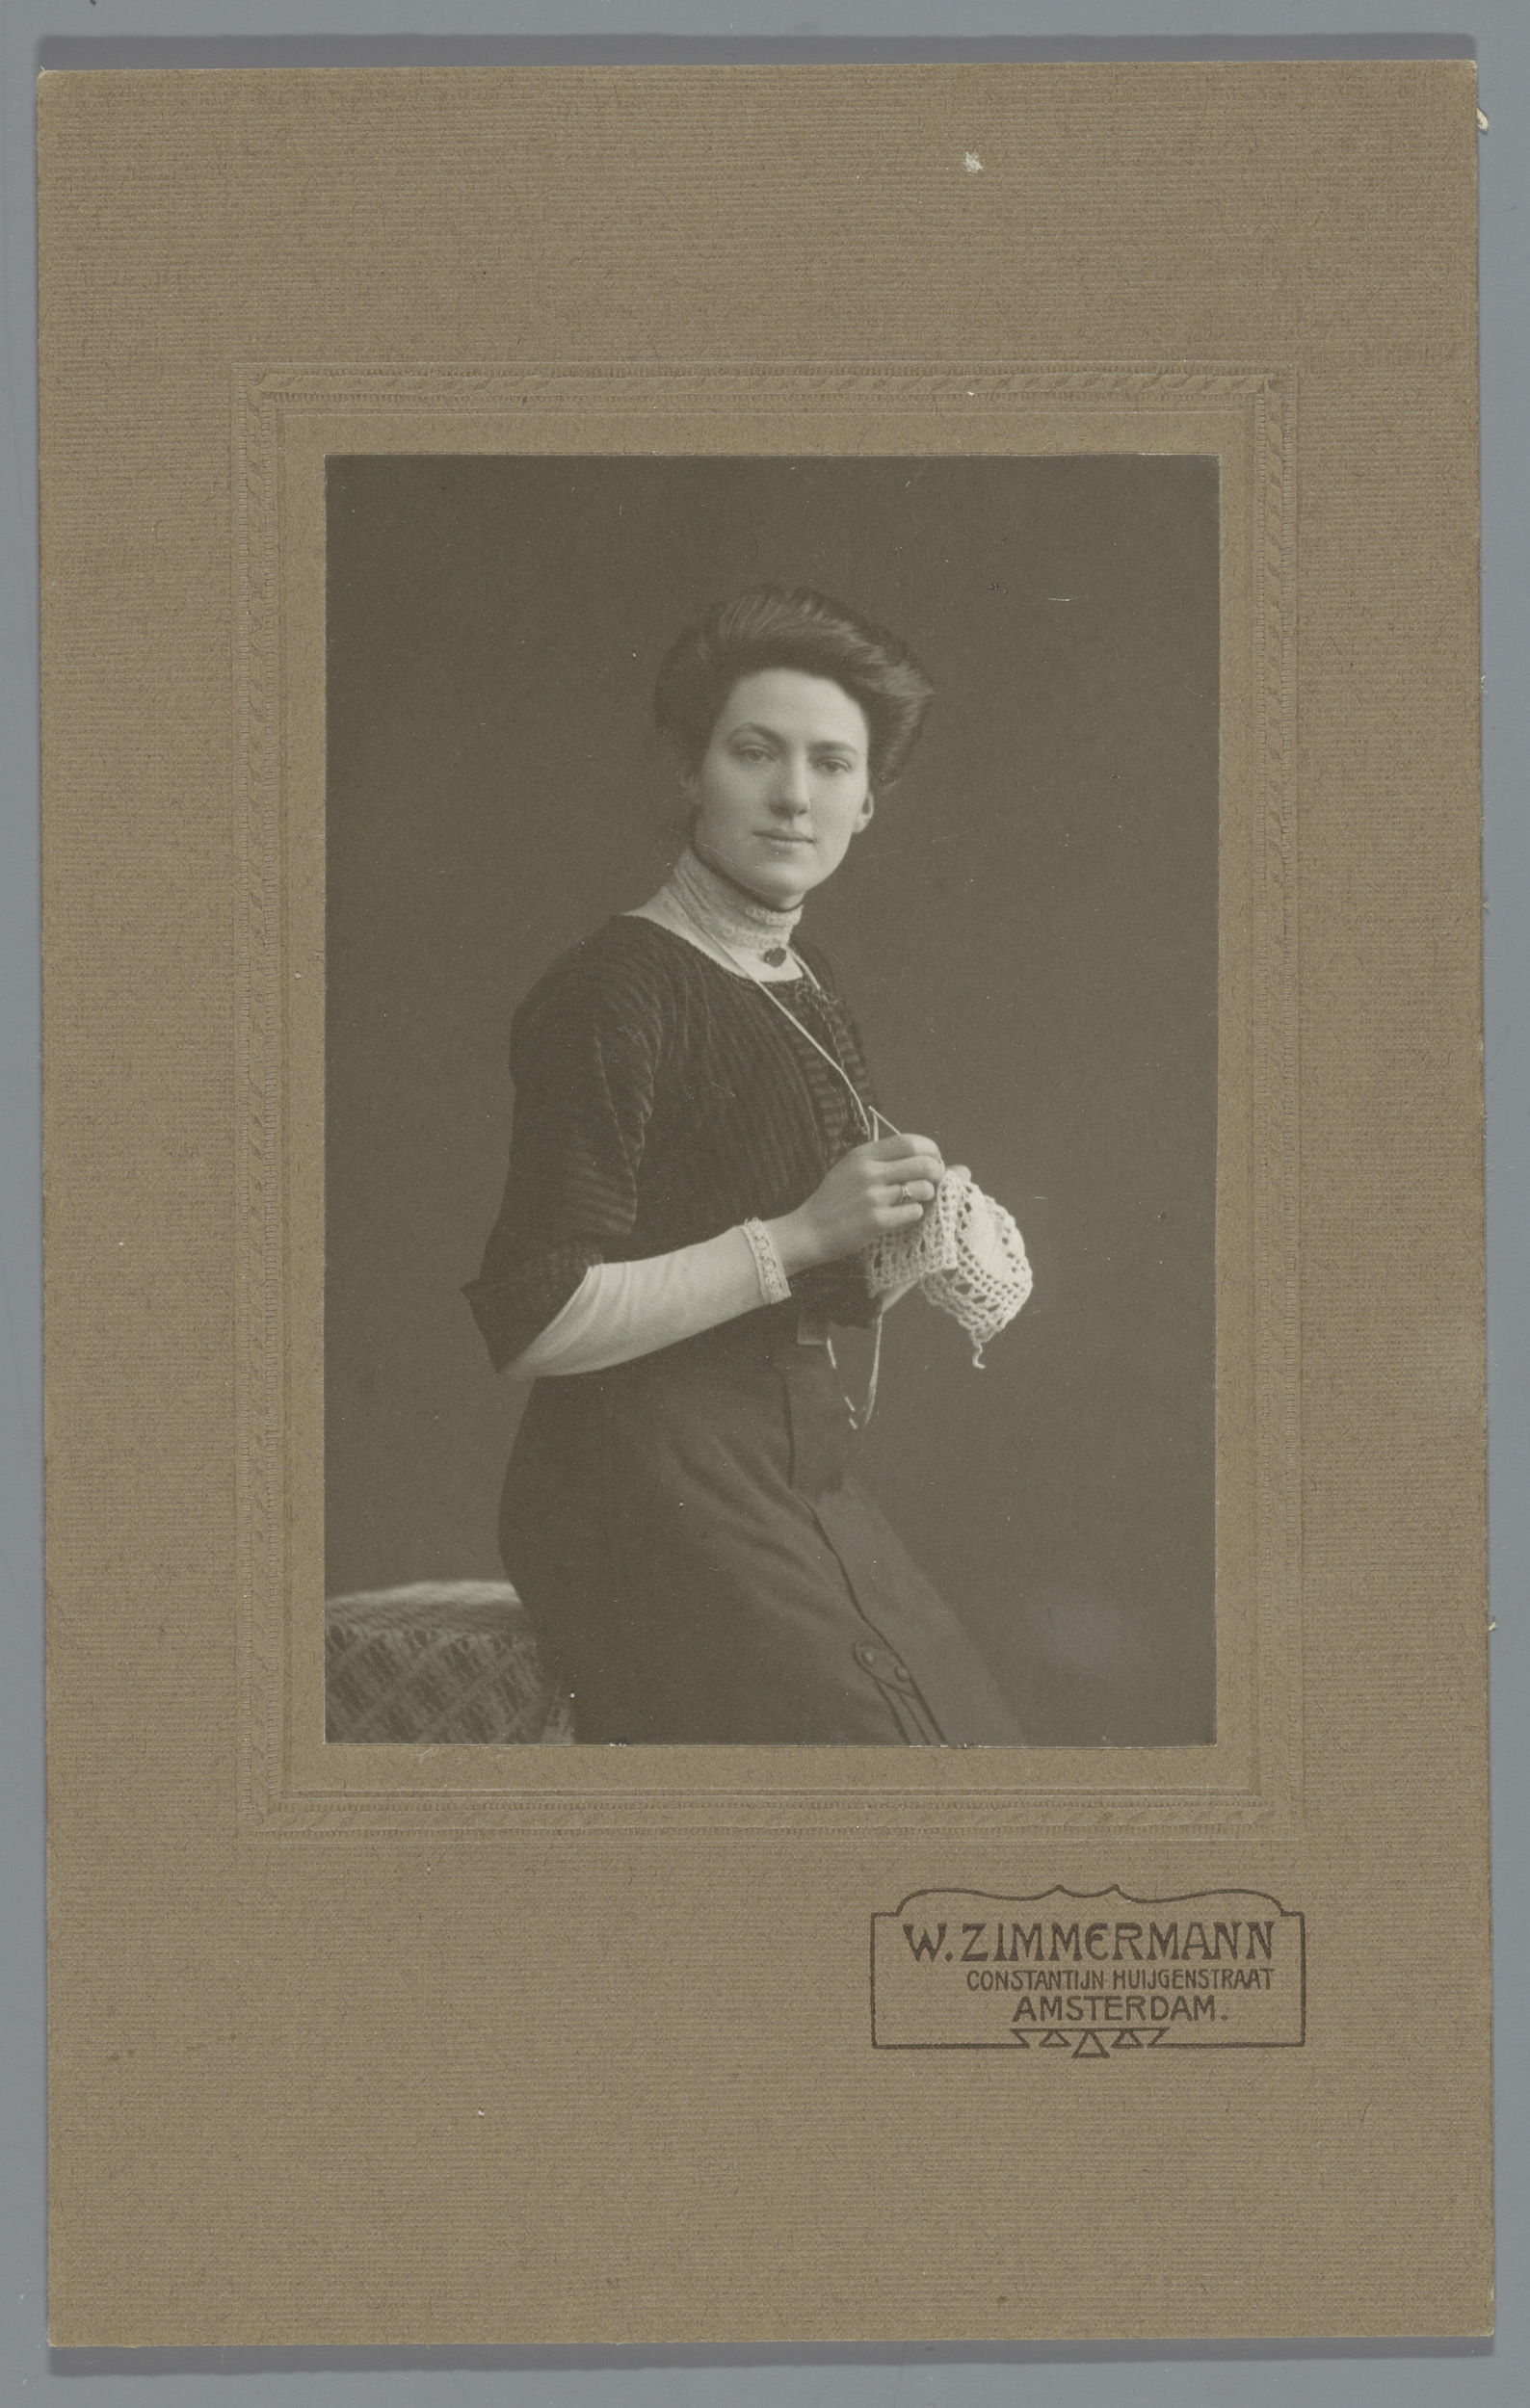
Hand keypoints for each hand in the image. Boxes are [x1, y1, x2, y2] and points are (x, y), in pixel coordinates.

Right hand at [765, 1133, 944, 1273]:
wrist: (809, 1230)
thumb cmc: (835, 1199)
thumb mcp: (852, 1168)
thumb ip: (883, 1160)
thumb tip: (926, 1156)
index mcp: (864, 1154)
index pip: (910, 1141)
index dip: (930, 1150)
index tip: (933, 1159)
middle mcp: (869, 1172)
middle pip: (924, 1164)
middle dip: (937, 1172)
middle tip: (934, 1181)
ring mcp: (873, 1196)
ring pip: (923, 1189)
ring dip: (927, 1195)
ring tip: (917, 1199)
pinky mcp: (876, 1220)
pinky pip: (914, 1212)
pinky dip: (915, 1213)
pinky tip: (903, 1215)